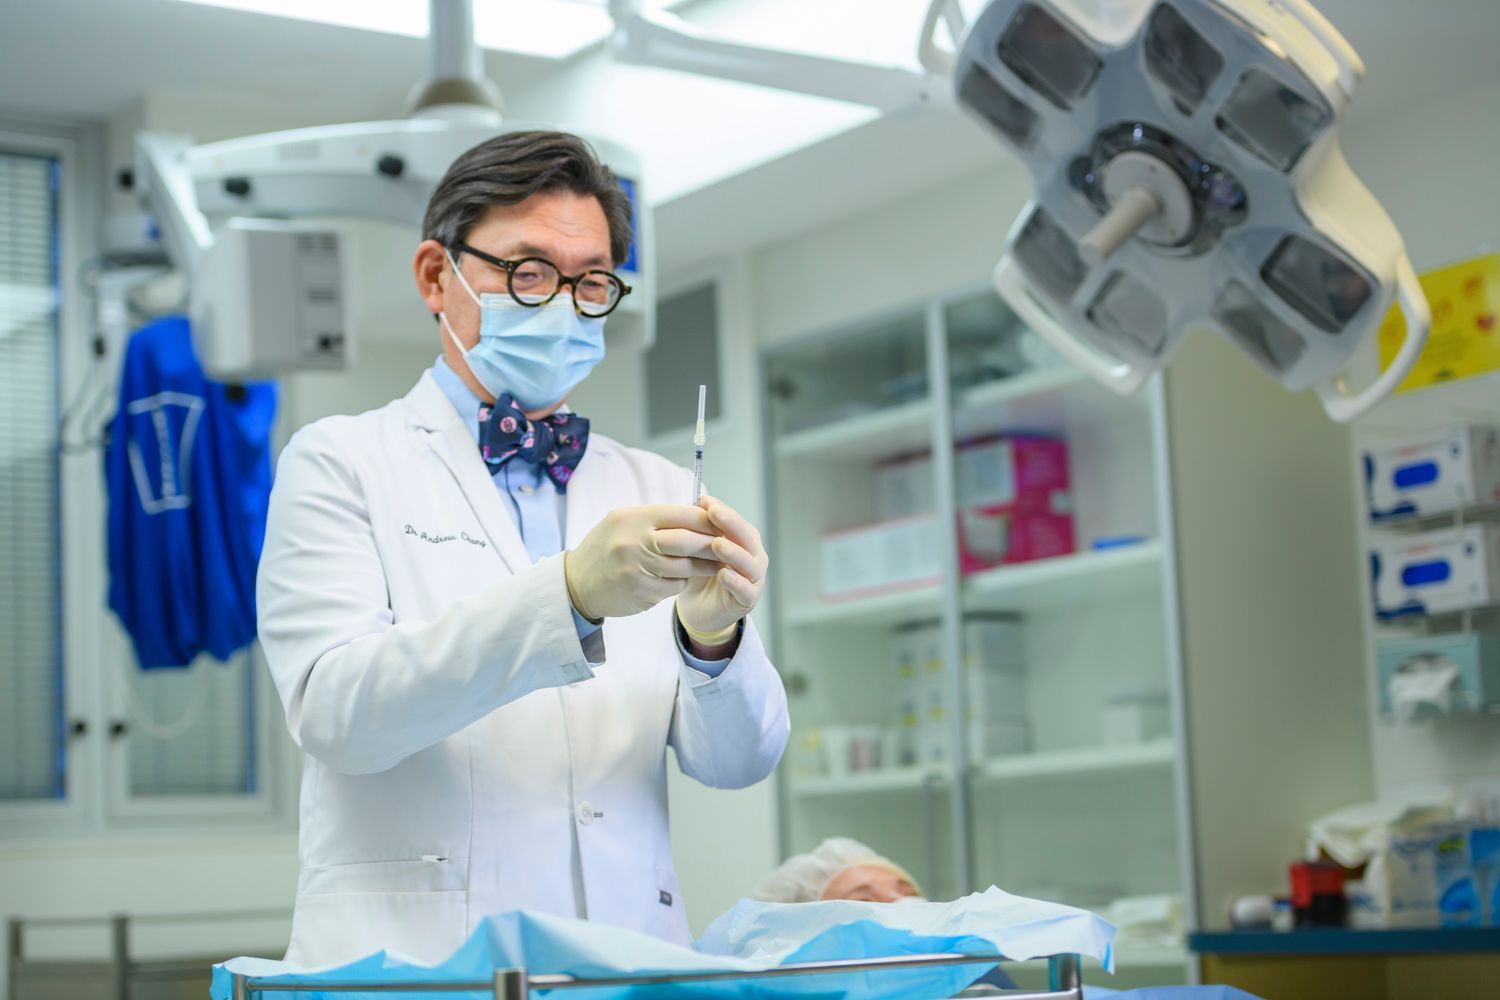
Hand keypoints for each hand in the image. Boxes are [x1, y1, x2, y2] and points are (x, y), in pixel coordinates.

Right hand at [564, 505, 720, 620]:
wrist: (575, 583)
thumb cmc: (605, 548)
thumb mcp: (622, 522)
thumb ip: (656, 519)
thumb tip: (698, 514)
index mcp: (633, 519)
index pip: (681, 514)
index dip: (706, 519)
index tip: (722, 523)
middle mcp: (635, 542)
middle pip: (687, 541)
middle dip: (712, 544)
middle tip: (728, 547)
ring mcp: (638, 569)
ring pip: (685, 567)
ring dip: (704, 566)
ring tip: (715, 564)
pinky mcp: (642, 593)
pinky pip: (674, 586)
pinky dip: (682, 582)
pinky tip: (682, 578)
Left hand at [675, 495, 768, 639]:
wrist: (699, 609)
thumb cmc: (702, 574)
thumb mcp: (699, 549)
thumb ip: (701, 530)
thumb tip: (696, 501)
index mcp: (744, 541)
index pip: (736, 521)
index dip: (722, 510)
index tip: (704, 500)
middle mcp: (753, 557)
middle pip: (746, 538)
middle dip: (731, 524)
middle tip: (714, 513)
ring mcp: (753, 580)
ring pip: (748, 564)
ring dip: (734, 552)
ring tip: (717, 544)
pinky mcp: (747, 600)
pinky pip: (745, 590)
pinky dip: (736, 582)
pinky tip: (724, 575)